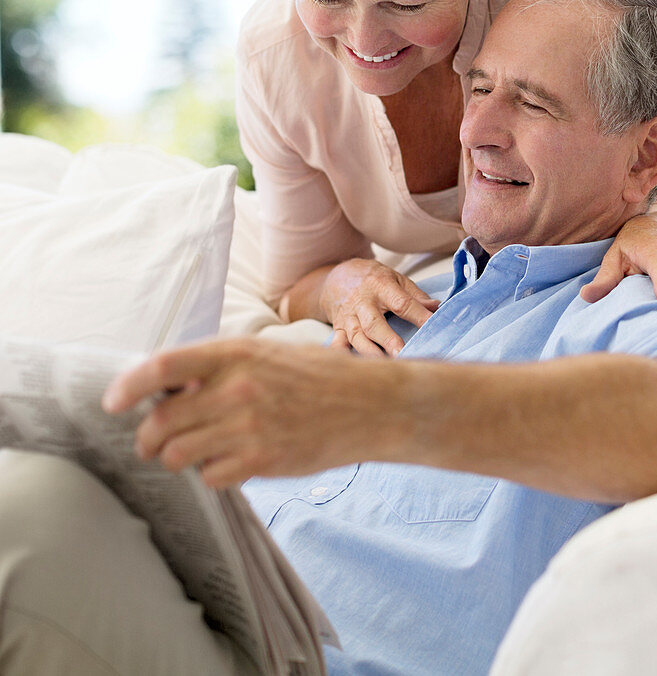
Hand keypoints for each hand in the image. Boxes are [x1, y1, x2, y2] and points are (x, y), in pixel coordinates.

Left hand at [101, 338, 394, 487]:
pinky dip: (211, 474)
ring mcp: (248, 426)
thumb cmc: (318, 377)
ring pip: (178, 454)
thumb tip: (169, 389)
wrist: (370, 405)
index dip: (128, 386)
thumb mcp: (267, 354)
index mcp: (236, 353)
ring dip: (177, 458)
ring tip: (192, 453)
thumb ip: (221, 368)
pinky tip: (228, 463)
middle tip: (152, 442)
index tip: (113, 403)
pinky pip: (210, 477)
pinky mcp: (262, 460)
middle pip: (161, 421)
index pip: (162, 367)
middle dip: (149, 437)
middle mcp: (237, 388)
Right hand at [320, 259, 438, 356]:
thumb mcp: (396, 278)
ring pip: (356, 336)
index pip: (401, 303)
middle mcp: (362, 301)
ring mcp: (348, 316)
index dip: (418, 315)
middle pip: (374, 323)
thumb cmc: (373, 279)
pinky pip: (337, 343)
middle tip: (402, 355)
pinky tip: (350, 367)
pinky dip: (341, 355)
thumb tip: (437, 308)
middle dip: (387, 340)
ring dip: (369, 352)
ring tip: (383, 367)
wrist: (338, 275)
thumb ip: (416, 295)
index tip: (432, 327)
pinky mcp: (338, 327)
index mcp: (381, 286)